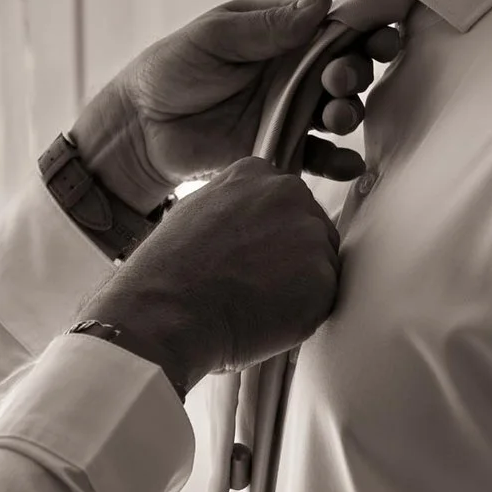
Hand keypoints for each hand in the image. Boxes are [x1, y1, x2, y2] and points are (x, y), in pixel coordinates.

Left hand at [70, 0, 407, 212]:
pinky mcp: (282, 148)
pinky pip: (319, 156)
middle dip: (355, 73)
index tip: (381, 37)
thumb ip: (268, 25)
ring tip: (335, 116)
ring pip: (338, 111)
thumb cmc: (171, 69)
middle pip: (346, 69)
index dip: (364, 30)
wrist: (140, 129)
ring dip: (348, 113)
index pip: (334, 27)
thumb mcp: (215, 37)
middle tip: (338, 79)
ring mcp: (290, 111)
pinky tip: (347, 164)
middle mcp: (294, 71)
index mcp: (282, 34)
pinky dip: (338, 161)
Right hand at [75, 159, 340, 395]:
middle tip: (254, 286)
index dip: (270, 238)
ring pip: (321, 265)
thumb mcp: (194, 213)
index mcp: (255, 173)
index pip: (285, 203)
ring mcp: (310, 232)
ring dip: (299, 287)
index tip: (253, 257)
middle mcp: (289, 193)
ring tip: (255, 303)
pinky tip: (266, 318)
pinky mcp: (324, 276)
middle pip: (310, 229)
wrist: (167, 312)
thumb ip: (233, 208)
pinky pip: (325, 299)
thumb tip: (249, 225)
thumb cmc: (169, 273)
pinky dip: (304, 315)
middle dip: (292, 259)